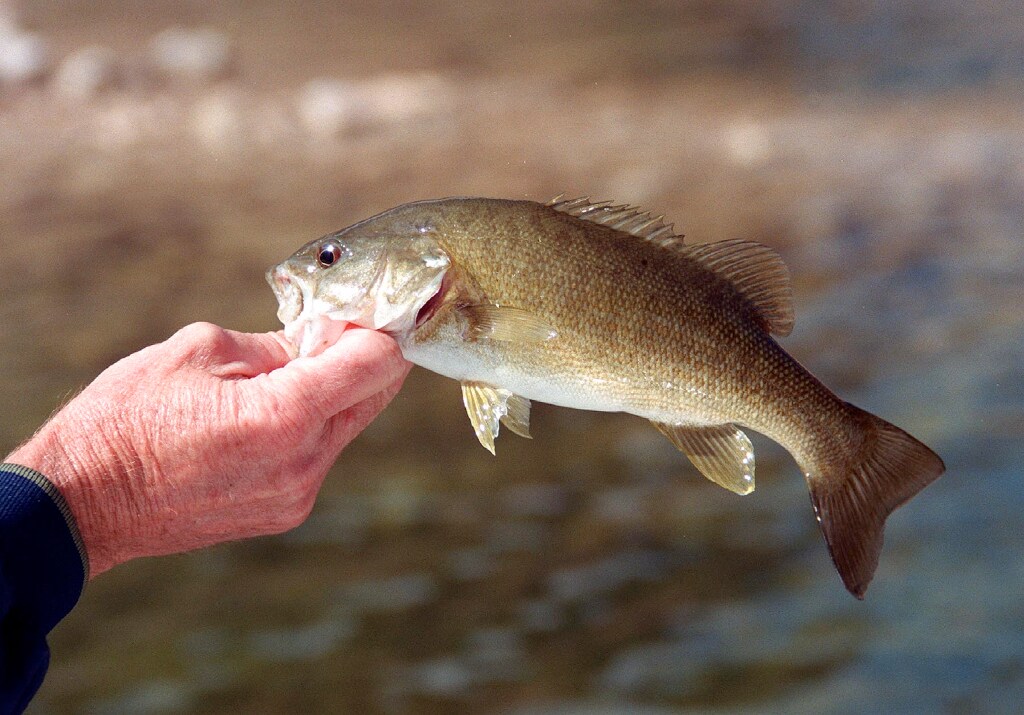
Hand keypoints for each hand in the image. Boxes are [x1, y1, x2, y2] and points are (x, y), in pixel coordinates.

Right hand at [6, 322, 409, 576]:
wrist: (84, 503)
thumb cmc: (127, 419)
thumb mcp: (200, 351)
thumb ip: (276, 344)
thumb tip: (321, 338)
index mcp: (286, 415)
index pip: (377, 363)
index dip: (383, 327)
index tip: (376, 306)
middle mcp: (305, 462)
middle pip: (373, 396)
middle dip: (367, 356)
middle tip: (343, 326)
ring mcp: (298, 494)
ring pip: (347, 426)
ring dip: (336, 391)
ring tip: (294, 366)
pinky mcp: (286, 512)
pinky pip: (321, 454)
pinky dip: (314, 424)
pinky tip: (276, 407)